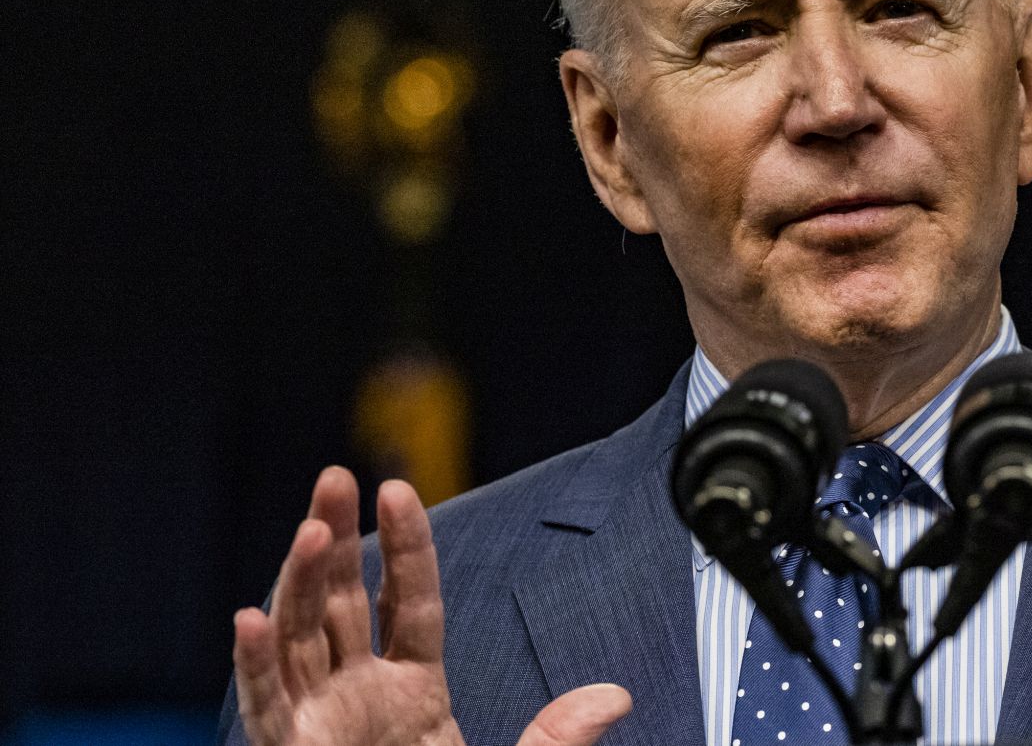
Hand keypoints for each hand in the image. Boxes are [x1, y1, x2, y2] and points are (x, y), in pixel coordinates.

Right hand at [232, 467, 631, 745]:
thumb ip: (556, 739)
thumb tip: (615, 696)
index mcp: (414, 694)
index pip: (408, 602)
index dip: (404, 546)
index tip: (398, 488)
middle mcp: (360, 700)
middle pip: (341, 604)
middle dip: (335, 539)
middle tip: (332, 477)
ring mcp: (322, 729)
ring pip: (300, 641)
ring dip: (297, 585)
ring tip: (311, 526)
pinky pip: (268, 712)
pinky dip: (255, 668)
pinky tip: (251, 619)